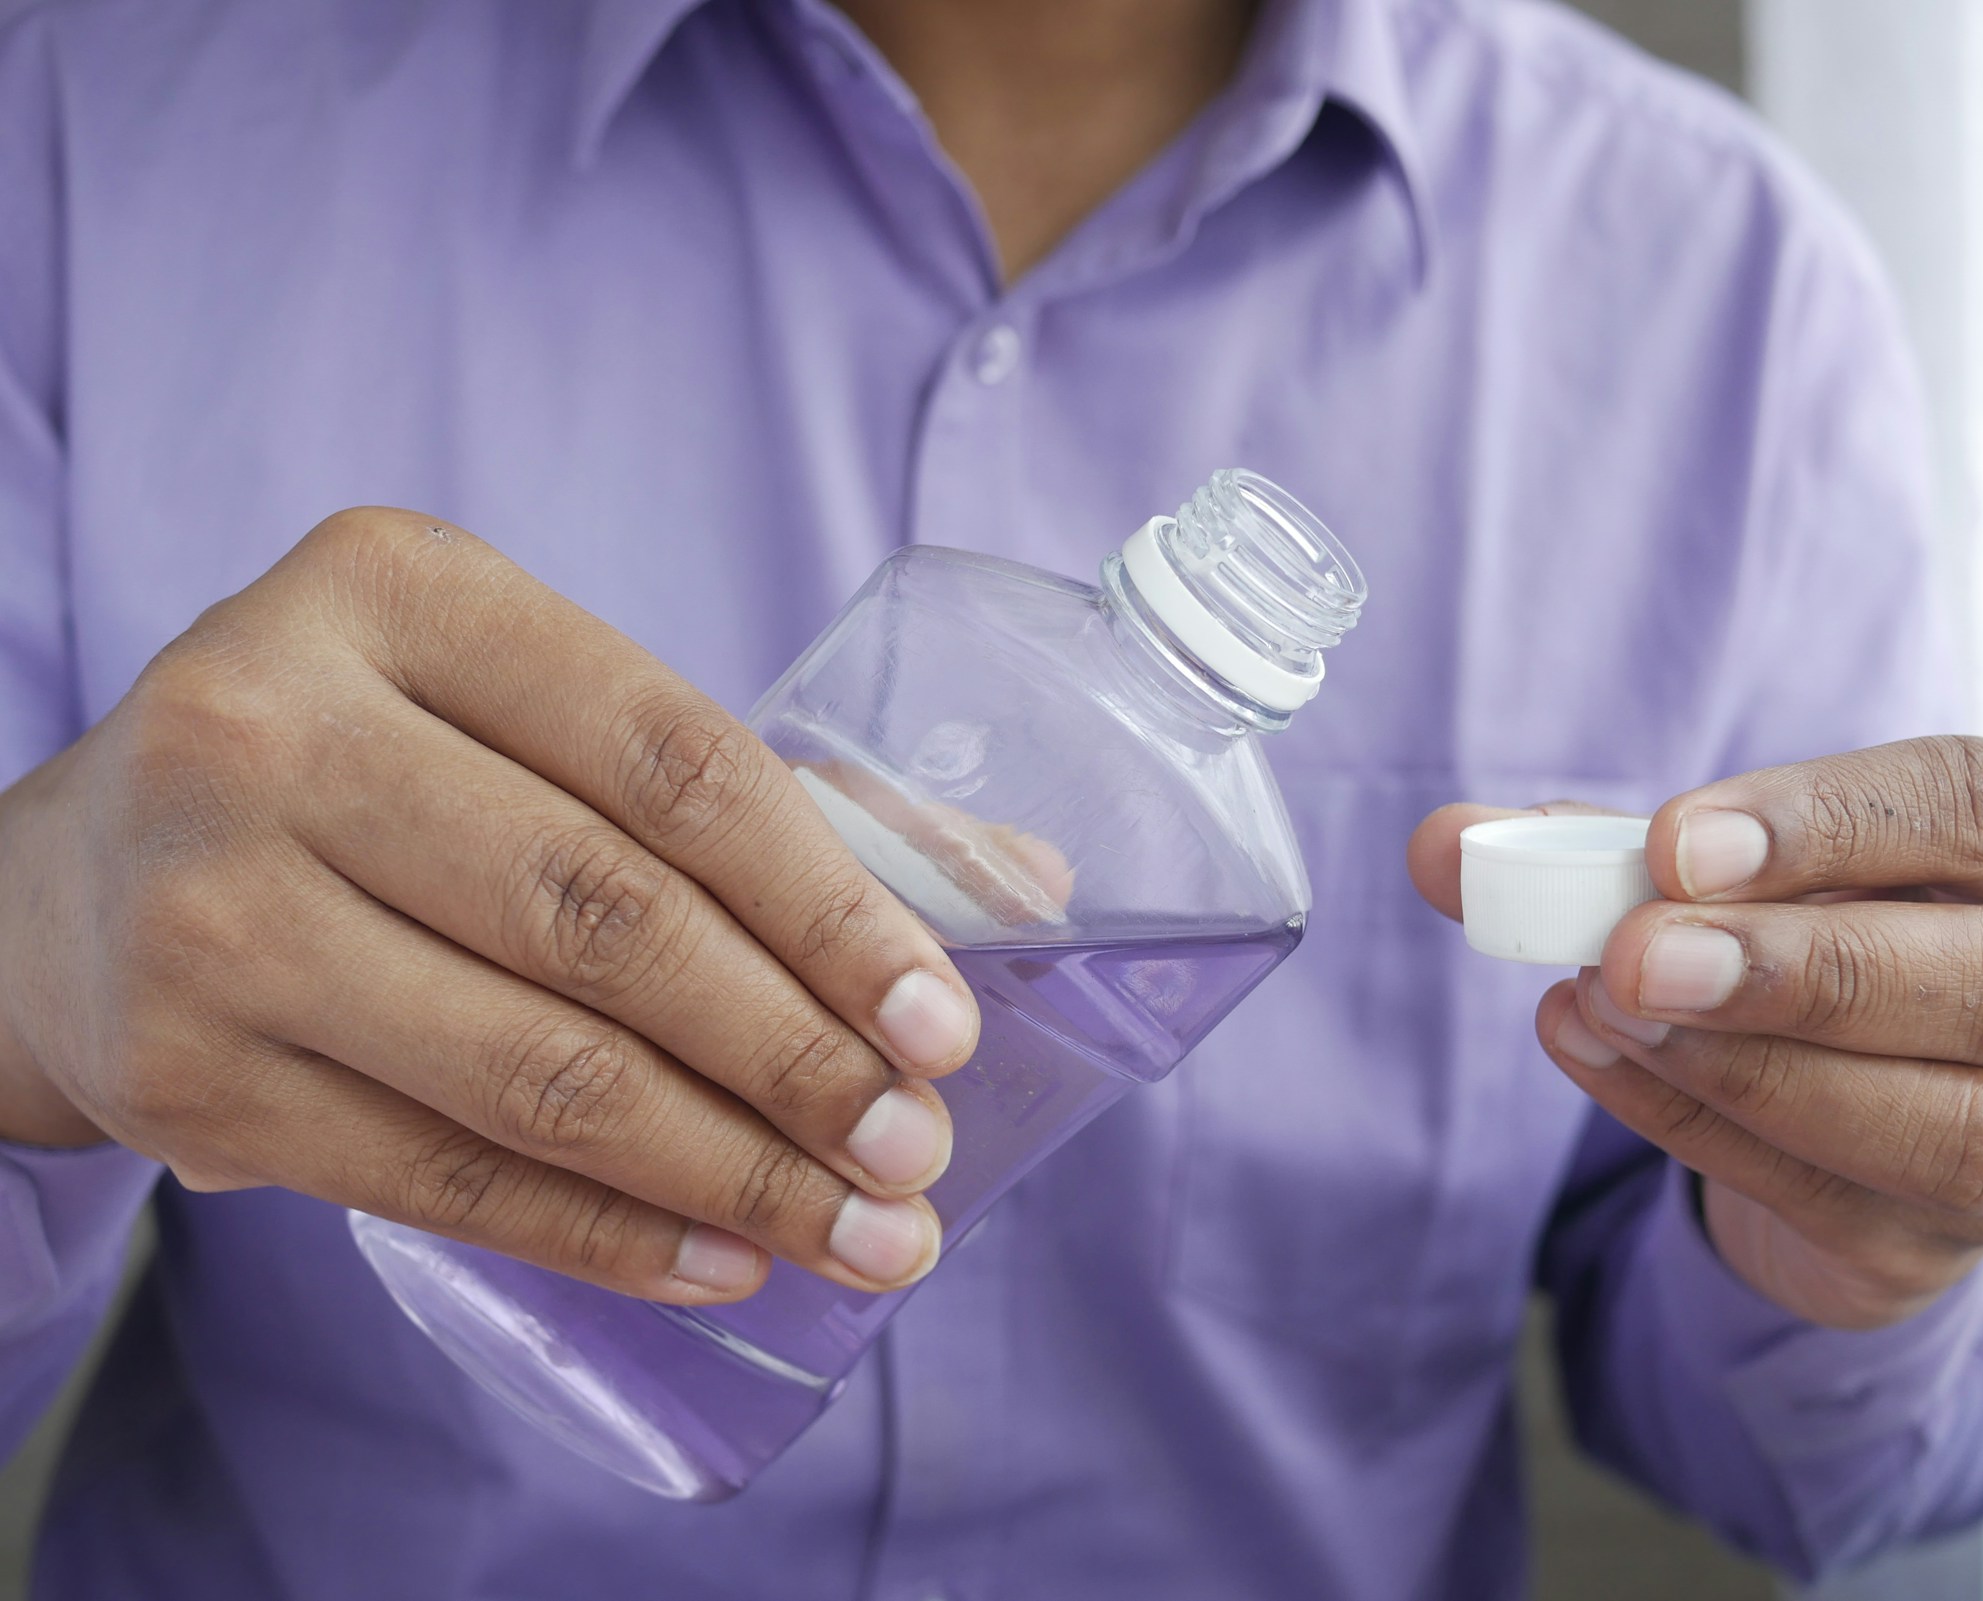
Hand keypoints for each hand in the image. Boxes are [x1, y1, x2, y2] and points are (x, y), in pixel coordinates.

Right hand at [0, 509, 982, 1302]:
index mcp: (398, 591)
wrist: (80, 879)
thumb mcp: (524, 715)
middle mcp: (276, 728)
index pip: (672, 759)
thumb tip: (1021, 888)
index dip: (832, 902)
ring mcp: (210, 906)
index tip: (944, 1019)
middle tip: (913, 1149)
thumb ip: (759, 791)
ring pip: (533, 1070)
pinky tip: (722, 1258)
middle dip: (795, 1056)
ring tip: (861, 1230)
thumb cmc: (372, 774)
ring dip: (729, 1172)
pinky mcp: (181, 1073)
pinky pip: (441, 1181)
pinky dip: (606, 1234)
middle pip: (608, 919)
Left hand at [1411, 737, 1982, 1329]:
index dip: (1828, 824)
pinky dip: (1704, 1131)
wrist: (1860, 1075)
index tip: (1675, 844)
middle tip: (1634, 953)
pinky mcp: (1968, 1242)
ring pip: (1952, 1127)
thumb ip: (1602, 845)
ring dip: (1754, 1070)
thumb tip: (1442, 847)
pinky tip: (1600, 1061)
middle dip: (1805, 971)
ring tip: (1604, 1008)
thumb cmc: (1821, 918)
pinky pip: (1844, 1201)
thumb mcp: (1734, 858)